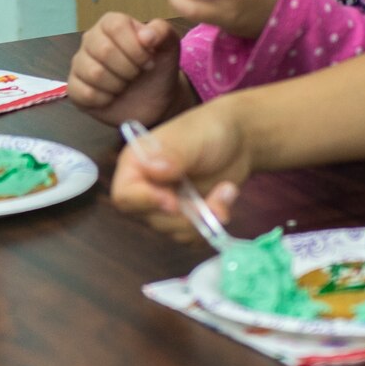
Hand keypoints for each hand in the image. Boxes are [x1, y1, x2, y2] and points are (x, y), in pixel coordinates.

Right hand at [69, 14, 194, 127]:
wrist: (153, 100)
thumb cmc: (158, 69)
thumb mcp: (169, 47)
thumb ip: (162, 32)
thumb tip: (146, 35)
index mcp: (111, 23)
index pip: (116, 27)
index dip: (136, 48)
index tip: (148, 62)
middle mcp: (91, 39)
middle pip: (104, 51)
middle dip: (129, 69)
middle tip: (137, 75)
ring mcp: (80, 63)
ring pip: (94, 73)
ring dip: (118, 85)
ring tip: (125, 85)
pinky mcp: (74, 87)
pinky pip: (84, 93)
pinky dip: (104, 100)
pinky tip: (112, 97)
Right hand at [109, 98, 253, 242]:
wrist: (239, 139)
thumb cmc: (210, 130)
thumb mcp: (193, 137)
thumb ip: (173, 153)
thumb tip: (152, 169)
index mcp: (137, 163)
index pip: (125, 195)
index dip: (146, 203)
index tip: (173, 202)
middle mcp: (146, 187)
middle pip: (151, 219)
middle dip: (184, 216)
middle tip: (212, 201)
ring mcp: (167, 204)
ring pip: (174, 231)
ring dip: (204, 219)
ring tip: (226, 191)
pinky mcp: (186, 216)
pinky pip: (192, 236)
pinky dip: (213, 223)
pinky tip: (226, 197)